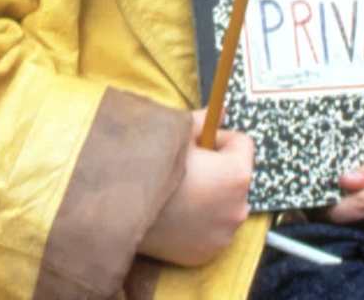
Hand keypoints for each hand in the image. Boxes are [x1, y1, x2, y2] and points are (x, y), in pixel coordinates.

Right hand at [139, 109, 254, 266]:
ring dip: (212, 197)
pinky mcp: (208, 254)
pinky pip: (212, 229)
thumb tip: (221, 110)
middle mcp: (239, 207)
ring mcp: (224, 235)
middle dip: (218, 169)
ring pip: (225, 203)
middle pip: (236, 176)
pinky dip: (201, 222)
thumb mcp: (179, 134)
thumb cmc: (154, 166)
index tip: (198, 144)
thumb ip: (205, 120)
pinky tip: (177, 215)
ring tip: (180, 193)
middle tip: (188, 168)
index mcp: (237, 174)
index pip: (242, 143)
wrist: (121, 210)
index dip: (218, 138)